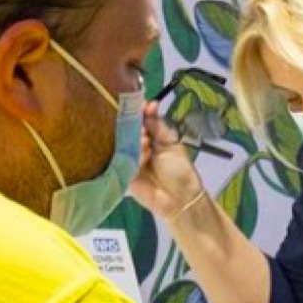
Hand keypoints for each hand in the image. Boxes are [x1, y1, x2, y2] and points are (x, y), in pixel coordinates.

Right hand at [128, 104, 207, 220]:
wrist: (180, 198)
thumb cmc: (180, 171)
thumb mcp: (172, 143)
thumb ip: (159, 125)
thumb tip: (150, 104)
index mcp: (150, 137)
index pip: (139, 119)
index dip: (138, 110)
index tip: (140, 103)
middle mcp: (137, 145)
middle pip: (128, 128)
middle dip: (135, 124)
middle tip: (142, 125)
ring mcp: (128, 158)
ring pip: (124, 141)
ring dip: (135, 139)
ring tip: (147, 141)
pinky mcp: (122, 171)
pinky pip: (122, 157)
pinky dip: (133, 153)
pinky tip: (143, 152)